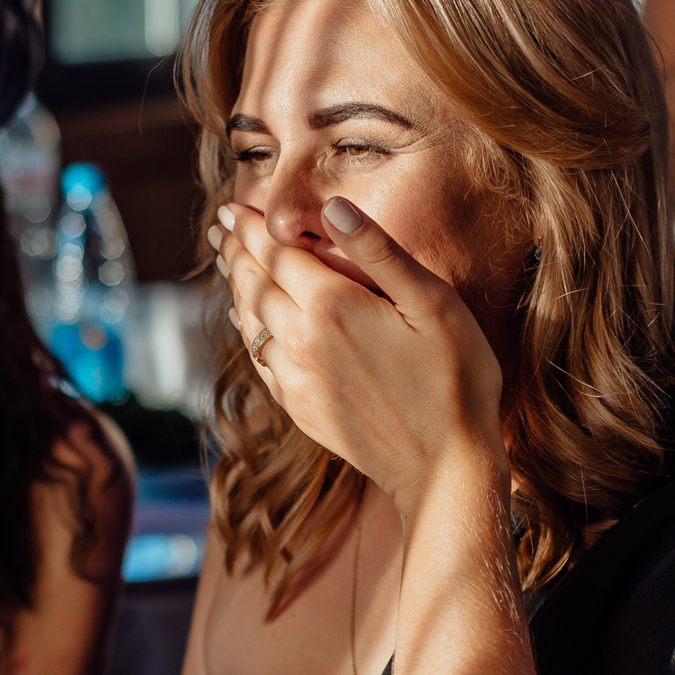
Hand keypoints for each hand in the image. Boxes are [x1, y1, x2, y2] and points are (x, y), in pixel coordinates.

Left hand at [212, 196, 507, 512]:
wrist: (445, 466)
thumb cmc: (455, 378)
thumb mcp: (432, 302)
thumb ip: (378, 252)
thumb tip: (331, 207)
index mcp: (332, 305)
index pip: (275, 253)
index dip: (249, 227)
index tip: (229, 208)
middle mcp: (301, 341)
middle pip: (253, 285)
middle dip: (235, 253)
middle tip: (219, 229)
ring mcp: (297, 380)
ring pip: (249, 324)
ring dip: (237, 291)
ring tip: (229, 267)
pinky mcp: (300, 409)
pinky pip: (260, 362)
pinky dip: (248, 334)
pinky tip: (249, 326)